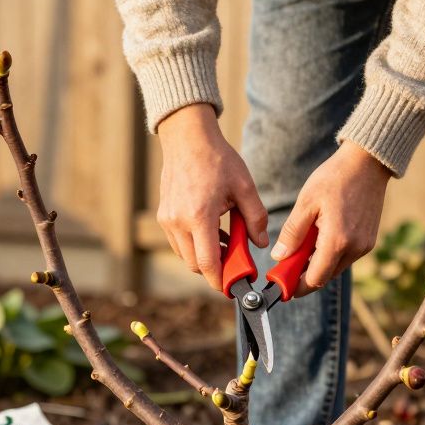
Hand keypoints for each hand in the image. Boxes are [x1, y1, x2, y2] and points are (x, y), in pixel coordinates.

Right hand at [156, 104, 268, 291]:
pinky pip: (179, 243)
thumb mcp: (245, 187)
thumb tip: (260, 244)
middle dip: (215, 270)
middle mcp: (178, 221)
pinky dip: (195, 245)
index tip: (234, 286)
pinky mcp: (163, 216)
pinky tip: (213, 232)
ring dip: (205, 257)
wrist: (187, 138)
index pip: (207, 263)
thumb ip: (256, 219)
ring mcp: (167, 220)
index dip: (221, 280)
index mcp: (199, 216)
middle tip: (236, 263)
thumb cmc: (218, 160)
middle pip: (195, 265)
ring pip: (185, 256)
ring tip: (226, 243)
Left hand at [271, 142, 390, 296]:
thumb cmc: (335, 178)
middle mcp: (354, 248)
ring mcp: (364, 246)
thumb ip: (292, 233)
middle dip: (305, 273)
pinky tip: (321, 235)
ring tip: (306, 240)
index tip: (282, 282)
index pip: (314, 279)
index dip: (296, 285)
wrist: (367, 163)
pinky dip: (331, 254)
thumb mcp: (306, 202)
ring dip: (318, 262)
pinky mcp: (369, 241)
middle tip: (288, 260)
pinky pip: (346, 257)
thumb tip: (279, 257)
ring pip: (335, 267)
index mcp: (337, 241)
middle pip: (325, 276)